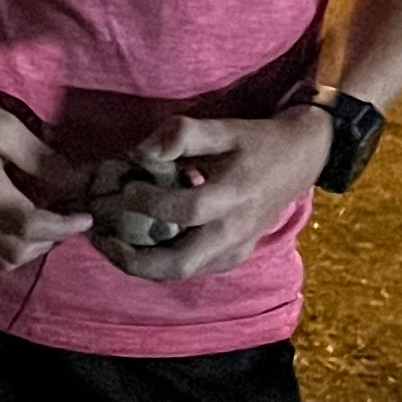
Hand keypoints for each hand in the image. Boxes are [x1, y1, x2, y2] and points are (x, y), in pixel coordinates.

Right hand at [0, 83, 94, 269]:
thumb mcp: (5, 127)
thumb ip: (41, 159)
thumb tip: (75, 183)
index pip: (31, 226)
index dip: (64, 227)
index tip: (85, 218)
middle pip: (16, 251)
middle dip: (48, 239)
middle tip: (64, 216)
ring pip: (0, 259)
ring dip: (28, 248)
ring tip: (42, 222)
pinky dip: (6, 249)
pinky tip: (16, 226)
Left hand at [90, 109, 330, 281]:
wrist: (299, 160)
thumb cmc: (257, 142)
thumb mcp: (225, 128)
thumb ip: (184, 135)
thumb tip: (141, 151)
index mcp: (236, 196)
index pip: (186, 210)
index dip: (150, 202)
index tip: (125, 188)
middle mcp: (235, 232)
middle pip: (180, 264)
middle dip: (134, 259)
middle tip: (102, 239)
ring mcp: (236, 249)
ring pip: (182, 273)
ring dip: (142, 265)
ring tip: (111, 244)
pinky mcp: (234, 257)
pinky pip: (193, 269)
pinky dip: (161, 263)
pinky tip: (139, 245)